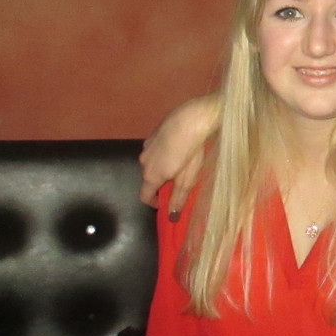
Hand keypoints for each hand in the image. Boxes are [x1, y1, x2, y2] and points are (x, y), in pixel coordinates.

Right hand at [138, 93, 220, 217]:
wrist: (192, 118)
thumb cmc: (191, 151)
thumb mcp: (188, 178)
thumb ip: (178, 198)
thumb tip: (171, 217)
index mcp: (151, 175)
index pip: (143, 196)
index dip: (153, 202)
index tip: (164, 202)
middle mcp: (143, 161)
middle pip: (148, 178)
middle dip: (160, 183)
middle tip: (178, 180)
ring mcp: (146, 145)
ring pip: (151, 162)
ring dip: (161, 166)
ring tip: (180, 162)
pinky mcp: (152, 133)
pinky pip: (154, 149)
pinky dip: (163, 153)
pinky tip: (178, 147)